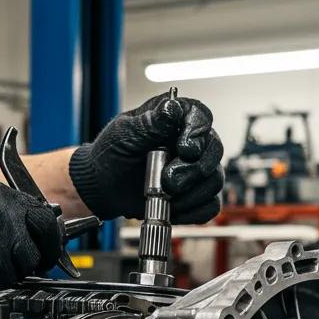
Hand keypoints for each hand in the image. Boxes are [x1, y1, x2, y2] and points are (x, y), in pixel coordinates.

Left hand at [68, 92, 224, 222]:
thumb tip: (172, 106)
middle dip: (193, 171)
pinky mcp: (195, 195)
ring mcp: (196, 170)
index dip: (198, 133)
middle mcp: (192, 142)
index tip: (184, 149)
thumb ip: (150, 122)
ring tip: (165, 197)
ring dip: (191, 195)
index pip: (201, 117)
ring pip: (215, 180)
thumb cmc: (112, 155)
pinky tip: (172, 210)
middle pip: (215, 151)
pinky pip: (210, 205)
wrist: (103, 188)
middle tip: (168, 182)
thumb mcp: (125, 134)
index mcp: (176, 119)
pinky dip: (193, 212)